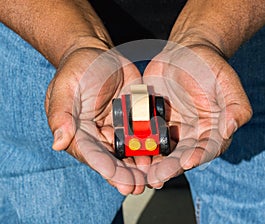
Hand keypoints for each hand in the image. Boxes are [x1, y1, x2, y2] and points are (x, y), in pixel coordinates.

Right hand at [45, 47, 145, 194]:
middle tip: (140, 187)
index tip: (120, 181)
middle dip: (126, 174)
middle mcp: (99, 134)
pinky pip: (143, 134)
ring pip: (130, 151)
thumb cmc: (78, 68)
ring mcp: (117, 127)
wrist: (99, 53)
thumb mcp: (66, 87)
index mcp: (79, 132)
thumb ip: (61, 114)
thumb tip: (58, 143)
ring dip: (141, 165)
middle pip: (113, 159)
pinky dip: (152, 145)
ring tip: (155, 178)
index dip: (106, 169)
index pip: (92, 154)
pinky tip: (163, 155)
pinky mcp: (132, 118)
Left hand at [143, 43, 251, 187]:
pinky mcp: (154, 123)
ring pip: (163, 151)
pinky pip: (147, 137)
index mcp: (213, 130)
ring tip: (142, 173)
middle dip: (170, 167)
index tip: (187, 162)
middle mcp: (192, 135)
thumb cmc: (209, 66)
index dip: (199, 156)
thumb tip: (231, 128)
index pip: (208, 148)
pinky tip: (129, 153)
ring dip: (153, 163)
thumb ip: (236, 105)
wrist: (184, 53)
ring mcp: (172, 130)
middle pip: (182, 156)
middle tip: (157, 177)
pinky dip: (140, 146)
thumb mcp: (226, 82)